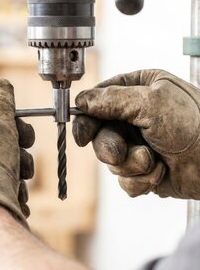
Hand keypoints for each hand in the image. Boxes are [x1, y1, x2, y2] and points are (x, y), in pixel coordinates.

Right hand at [72, 69, 199, 199]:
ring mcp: (140, 143)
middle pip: (99, 132)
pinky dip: (139, 180)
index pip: (98, 99)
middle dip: (110, 147)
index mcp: (140, 89)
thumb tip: (81, 100)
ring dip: (129, 165)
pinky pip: (124, 180)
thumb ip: (111, 99)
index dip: (86, 116)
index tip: (82, 133)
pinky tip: (160, 174)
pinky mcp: (145, 170)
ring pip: (110, 159)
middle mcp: (137, 116)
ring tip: (152, 162)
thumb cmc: (197, 126)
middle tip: (119, 153)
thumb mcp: (151, 103)